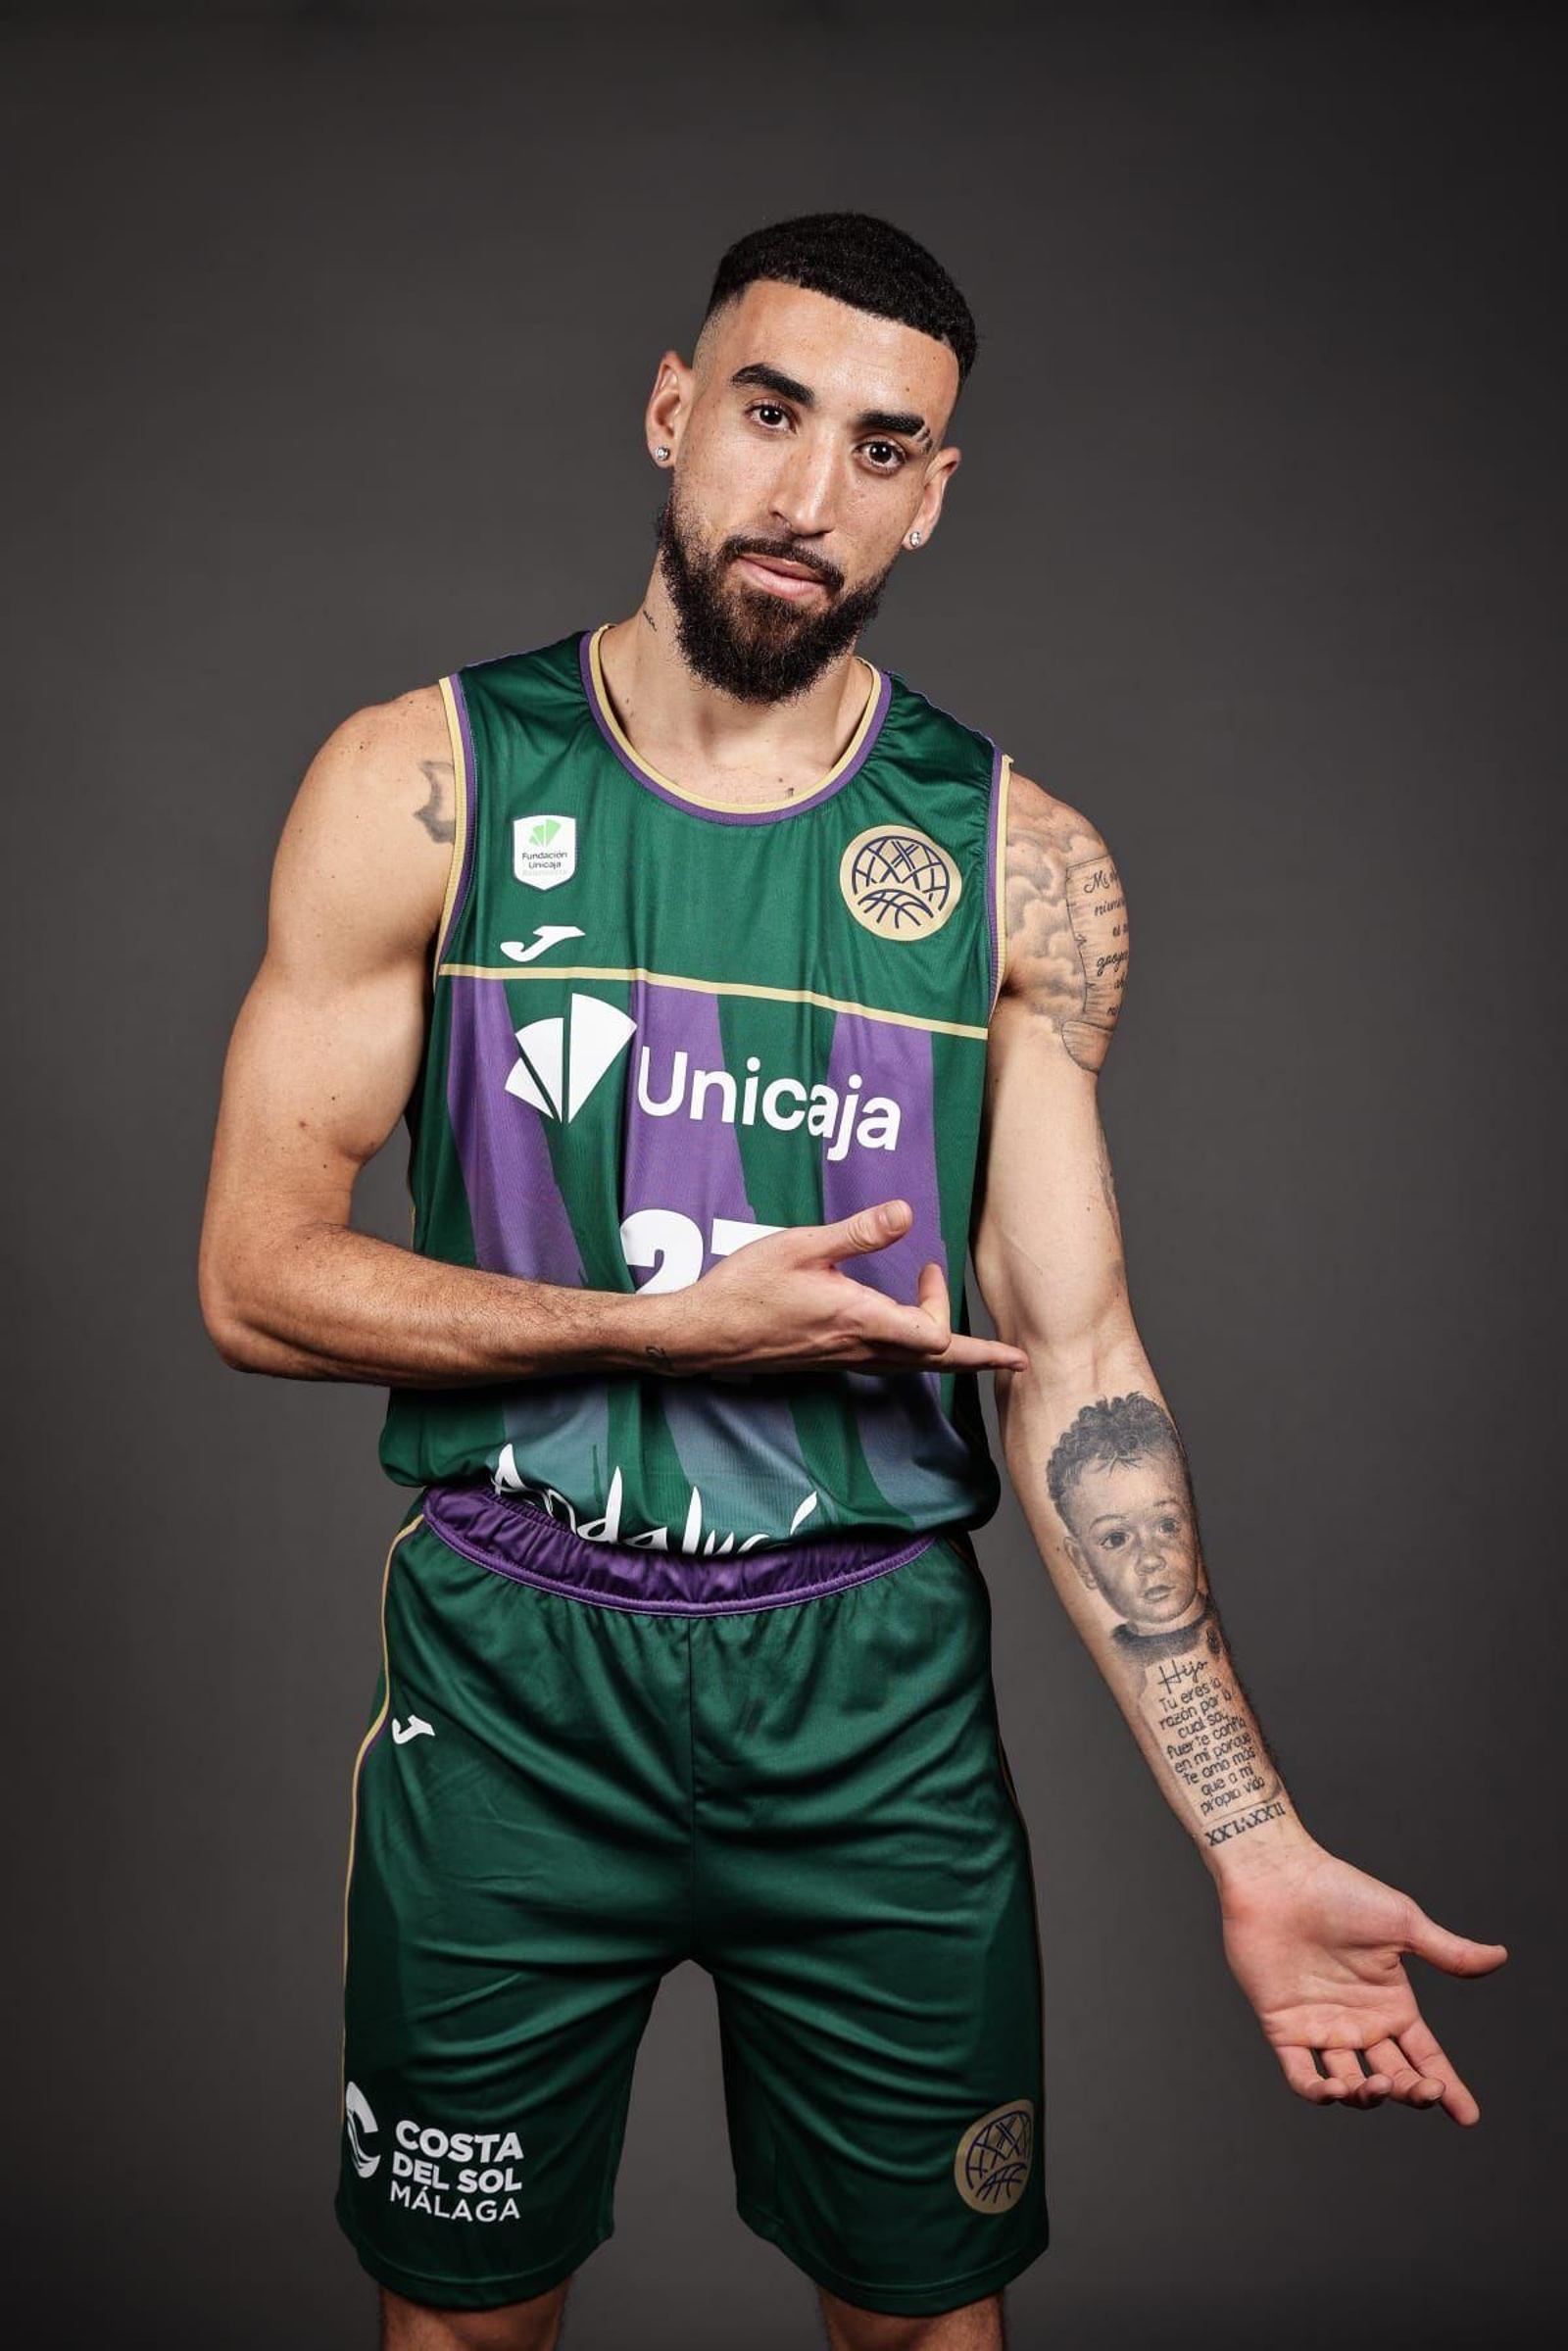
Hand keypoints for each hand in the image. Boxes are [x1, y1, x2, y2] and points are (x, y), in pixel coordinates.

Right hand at [644, 1198, 1030, 1378]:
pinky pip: (887, 1365)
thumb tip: (907, 1214)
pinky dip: (914, 1354)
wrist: (703, 1336)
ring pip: (911, 1367)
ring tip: (979, 1353)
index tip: (931, 1265)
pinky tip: (910, 1340)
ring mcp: (844, 1360)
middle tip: (1014, 1357)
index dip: (943, 1305)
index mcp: (858, 1320)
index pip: (932, 1337)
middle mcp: (858, 1348)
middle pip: (935, 1363)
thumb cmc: (744, 1290)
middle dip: (978, 1358)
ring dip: (949, 1357)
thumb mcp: (801, 1247)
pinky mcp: (830, 1361)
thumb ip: (857, 1232)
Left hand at [1217, 1838, 1507, 2122]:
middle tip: (1424, 2091)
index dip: (1447, 2087)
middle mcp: (1359, 2022)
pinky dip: (1318, 2093)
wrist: (1279, 1878)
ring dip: (1367, 2096)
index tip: (1469, 2117)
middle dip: (1412, 2093)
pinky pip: (1301, 2076)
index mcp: (1391, 2003)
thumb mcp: (1402, 1923)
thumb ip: (1447, 1951)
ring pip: (1352, 2085)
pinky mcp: (1283, 2028)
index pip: (1426, 2056)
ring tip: (1376, 2086)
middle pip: (1393, 2077)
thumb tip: (1500, 1956)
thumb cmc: (1339, 1892)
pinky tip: (1337, 2090)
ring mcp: (1321, 2028)